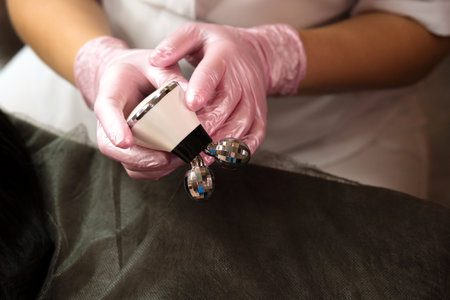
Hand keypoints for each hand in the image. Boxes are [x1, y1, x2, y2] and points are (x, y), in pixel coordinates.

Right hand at [74, 36, 187, 178]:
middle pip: (111, 147)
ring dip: (152, 167)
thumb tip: (192, 98)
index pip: (106, 111)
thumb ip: (169, 77)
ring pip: (126, 162)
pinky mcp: (132, 150)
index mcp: (111, 94)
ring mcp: (118, 138)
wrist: (128, 77)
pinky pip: (138, 168)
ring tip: (179, 159)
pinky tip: (175, 162)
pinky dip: (156, 170)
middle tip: (167, 158)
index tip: (124, 141)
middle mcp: (110, 121)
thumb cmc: (140, 69)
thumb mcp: (155, 64)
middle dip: (140, 157)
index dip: (114, 128)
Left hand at [149, 22, 305, 152]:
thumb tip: (155, 60)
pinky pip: (255, 135)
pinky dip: (240, 149)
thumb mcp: (196, 33)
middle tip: (188, 140)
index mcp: (223, 56)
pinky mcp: (260, 114)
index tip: (190, 105)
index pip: (213, 73)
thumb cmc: (219, 46)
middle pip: (227, 105)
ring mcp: (253, 98)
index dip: (202, 89)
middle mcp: (242, 79)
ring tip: (202, 155)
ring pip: (242, 124)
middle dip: (208, 125)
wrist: (254, 53)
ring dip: (222, 142)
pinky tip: (222, 158)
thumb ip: (174, 44)